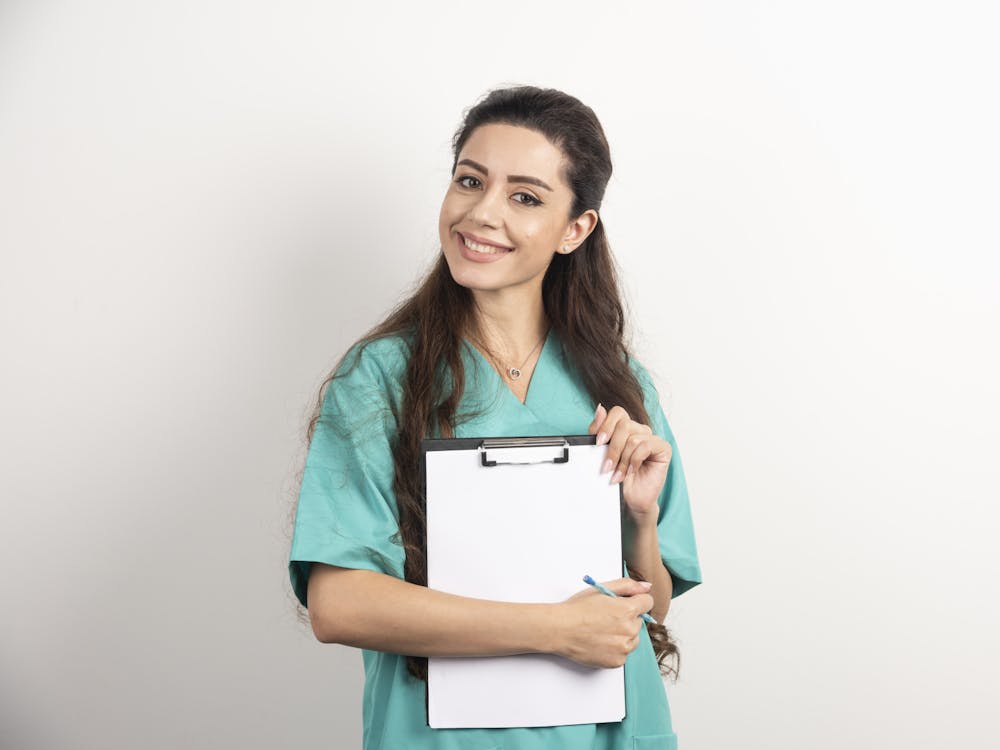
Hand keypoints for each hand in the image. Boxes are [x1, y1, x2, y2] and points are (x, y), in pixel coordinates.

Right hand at [554, 577, 653, 667]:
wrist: (560, 630)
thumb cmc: (577, 609)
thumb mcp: (601, 589)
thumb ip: (627, 586)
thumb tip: (646, 587)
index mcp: (627, 610)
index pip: (648, 602)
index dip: (636, 600)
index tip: (625, 603)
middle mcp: (629, 630)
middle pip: (639, 621)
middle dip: (627, 618)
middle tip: (606, 617)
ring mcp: (624, 648)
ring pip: (633, 639)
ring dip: (623, 634)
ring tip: (602, 630)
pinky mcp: (617, 661)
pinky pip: (623, 652)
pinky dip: (615, 648)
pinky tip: (600, 641)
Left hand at [589, 403, 671, 526]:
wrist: (630, 499)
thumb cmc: (618, 477)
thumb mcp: (602, 452)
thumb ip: (599, 430)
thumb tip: (599, 408)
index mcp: (626, 428)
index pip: (617, 412)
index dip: (606, 425)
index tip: (598, 443)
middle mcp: (640, 430)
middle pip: (624, 425)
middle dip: (613, 448)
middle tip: (607, 467)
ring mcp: (652, 438)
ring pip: (633, 438)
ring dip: (623, 460)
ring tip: (619, 474)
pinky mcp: (663, 448)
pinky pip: (645, 446)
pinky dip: (635, 461)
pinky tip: (632, 471)